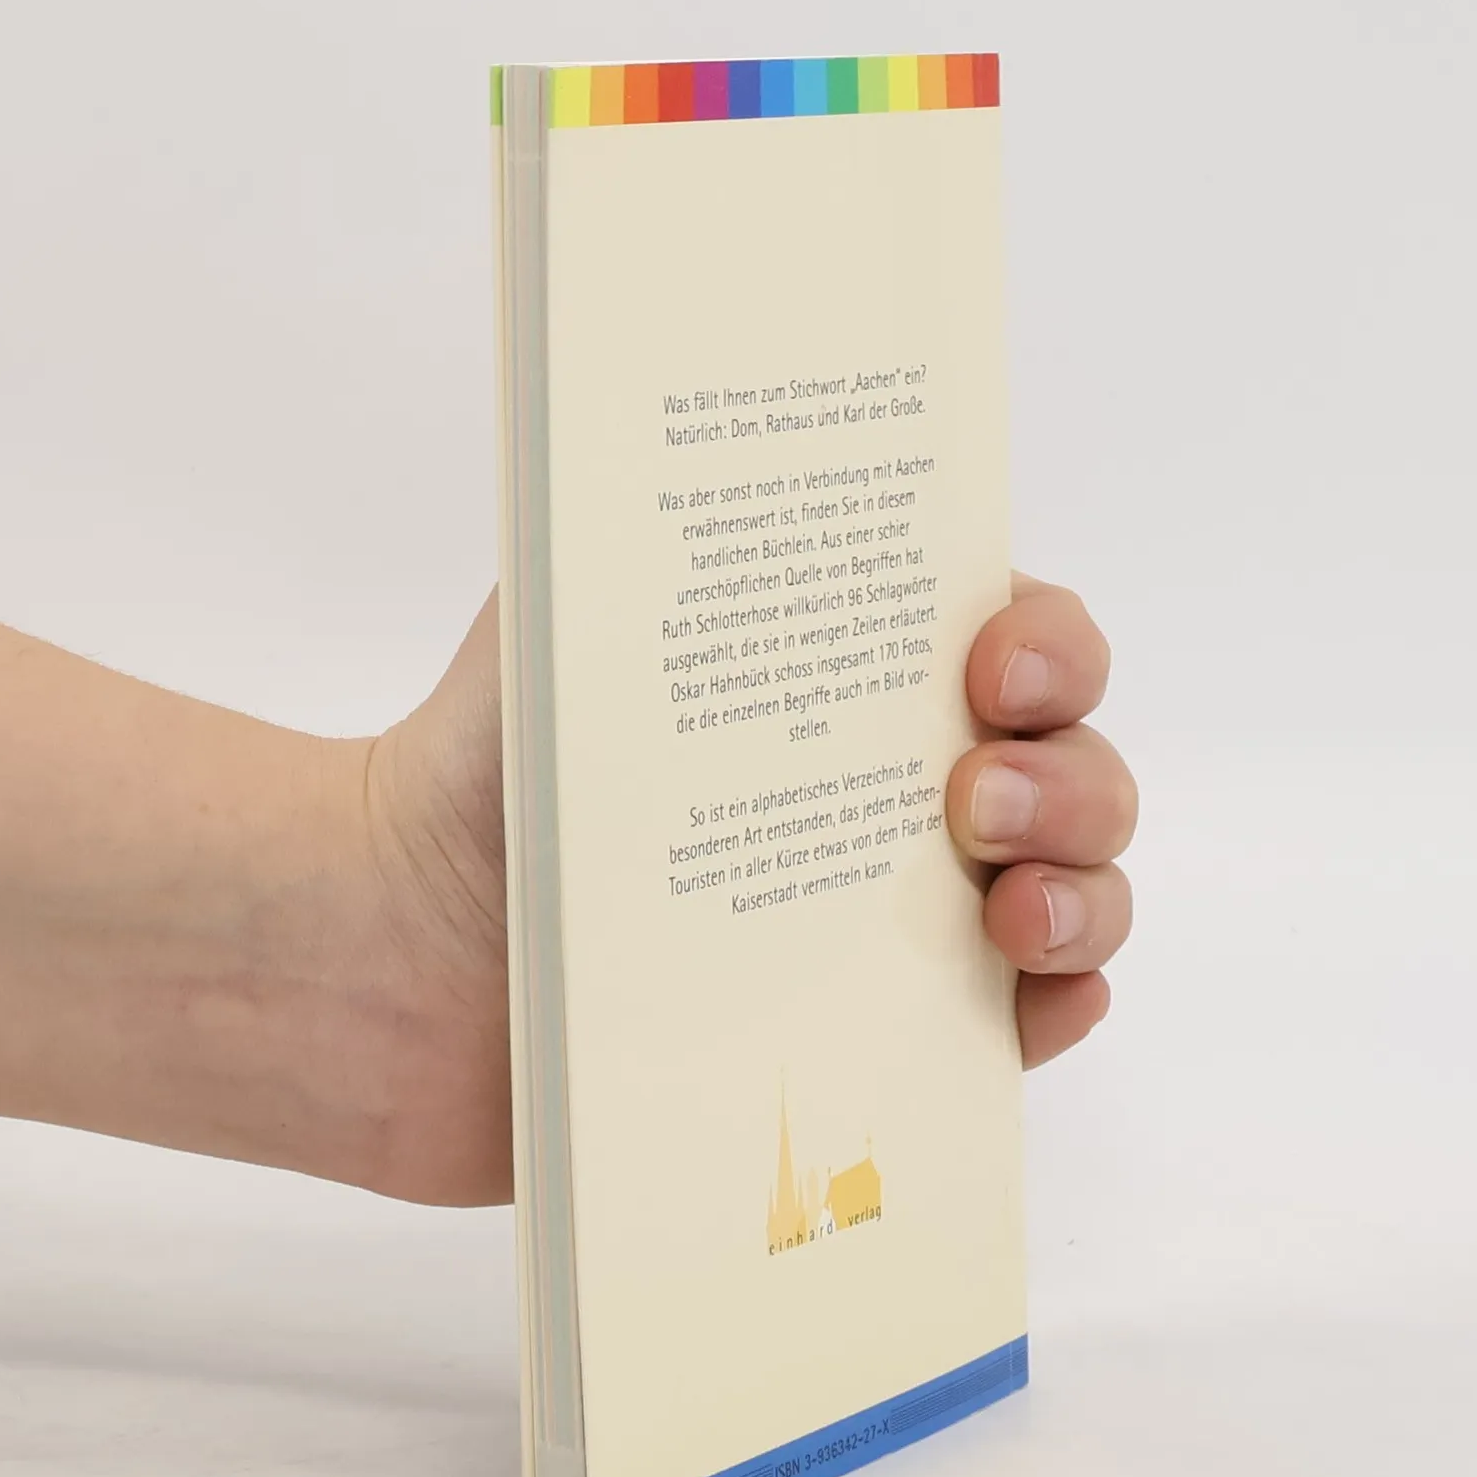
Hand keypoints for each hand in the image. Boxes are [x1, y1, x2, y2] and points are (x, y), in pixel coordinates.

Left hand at [364, 573, 1133, 1202]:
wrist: (391, 962)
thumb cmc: (479, 777)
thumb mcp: (568, 621)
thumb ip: (667, 534)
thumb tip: (757, 438)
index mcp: (848, 679)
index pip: (1017, 639)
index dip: (1050, 648)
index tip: (991, 669)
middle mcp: (892, 790)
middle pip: (1072, 768)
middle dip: (1069, 780)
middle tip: (974, 803)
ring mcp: (896, 920)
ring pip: (1075, 891)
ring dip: (1085, 891)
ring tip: (1007, 912)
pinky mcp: (877, 1038)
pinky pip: (1022, 1024)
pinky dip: (1057, 1007)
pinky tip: (1036, 990)